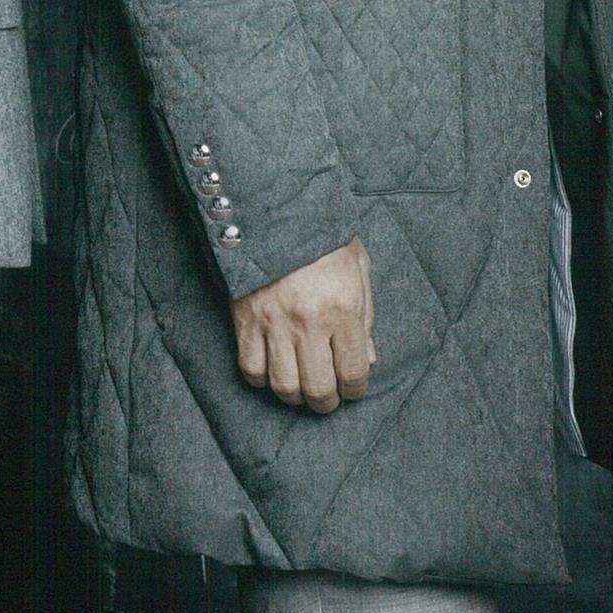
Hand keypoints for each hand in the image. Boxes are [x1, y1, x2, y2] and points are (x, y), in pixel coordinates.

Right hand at [231, 239, 374, 414]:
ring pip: (284, 385)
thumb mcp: (358, 269)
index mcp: (343, 308)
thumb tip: (366, 359)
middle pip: (318, 388)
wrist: (275, 209)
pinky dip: (262, 379)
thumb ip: (365, 317)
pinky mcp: (246, 320)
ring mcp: (274, 323)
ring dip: (295, 396)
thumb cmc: (323, 237)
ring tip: (300, 388)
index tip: (352, 388)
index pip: (354, 372)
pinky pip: (251, 368)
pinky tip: (272, 370)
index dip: (355, 389)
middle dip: (326, 403)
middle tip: (327, 398)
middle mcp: (309, 321)